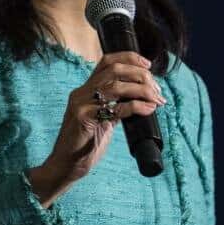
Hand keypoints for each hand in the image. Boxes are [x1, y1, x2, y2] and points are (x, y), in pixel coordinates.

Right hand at [29, 51, 165, 204]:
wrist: (66, 166)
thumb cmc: (86, 144)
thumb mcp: (103, 119)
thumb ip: (116, 105)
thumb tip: (142, 96)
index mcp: (86, 90)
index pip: (107, 61)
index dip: (129, 58)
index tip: (148, 65)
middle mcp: (81, 93)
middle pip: (115, 70)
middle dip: (140, 75)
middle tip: (157, 89)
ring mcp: (81, 105)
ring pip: (116, 86)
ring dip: (142, 90)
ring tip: (156, 99)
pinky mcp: (84, 120)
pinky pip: (115, 108)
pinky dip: (136, 106)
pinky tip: (148, 110)